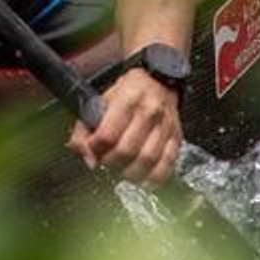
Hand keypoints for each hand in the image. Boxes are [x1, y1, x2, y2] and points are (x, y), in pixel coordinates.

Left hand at [66, 68, 182, 187]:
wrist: (158, 80)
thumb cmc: (126, 92)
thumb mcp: (100, 99)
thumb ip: (84, 128)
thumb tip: (86, 158)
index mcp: (127, 99)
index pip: (107, 134)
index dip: (94, 148)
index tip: (92, 150)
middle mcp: (149, 112)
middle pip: (127, 151)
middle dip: (111, 163)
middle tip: (105, 161)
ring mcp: (165, 126)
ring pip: (147, 161)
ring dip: (129, 173)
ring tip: (121, 169)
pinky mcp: (176, 138)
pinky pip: (166, 166)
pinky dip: (152, 178)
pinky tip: (141, 178)